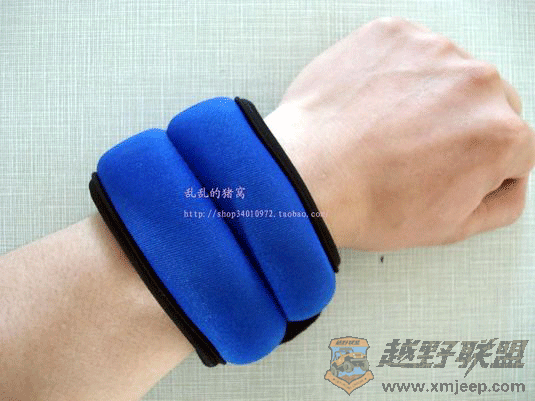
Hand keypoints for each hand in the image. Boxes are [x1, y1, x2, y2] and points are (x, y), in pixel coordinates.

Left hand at [265, 17, 534, 250]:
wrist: (305, 174)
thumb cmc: (366, 202)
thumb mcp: (449, 227)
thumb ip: (501, 203)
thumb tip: (510, 182)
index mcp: (499, 135)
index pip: (515, 146)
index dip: (482, 166)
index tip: (452, 169)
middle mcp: (476, 83)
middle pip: (487, 104)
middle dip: (461, 127)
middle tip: (415, 150)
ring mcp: (433, 51)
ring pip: (448, 75)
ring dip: (427, 97)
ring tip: (386, 128)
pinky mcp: (393, 34)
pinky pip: (408, 54)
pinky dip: (394, 75)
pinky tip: (371, 105)